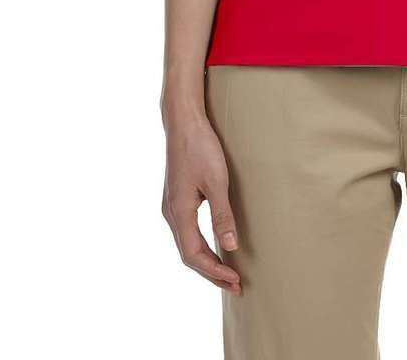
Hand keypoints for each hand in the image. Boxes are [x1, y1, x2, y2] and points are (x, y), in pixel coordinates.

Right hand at [161, 110, 241, 293]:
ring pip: (187, 243)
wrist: (183, 121)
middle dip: (212, 272)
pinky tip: (215, 244)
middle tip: (235, 285)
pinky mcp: (177, 197)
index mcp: (179, 212)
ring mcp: (172, 205)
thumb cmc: (200, 147)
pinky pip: (188, 230)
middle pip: (189, 254)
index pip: (194, 255)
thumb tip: (230, 248)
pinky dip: (201, 245)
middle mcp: (171, 213)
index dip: (214, 272)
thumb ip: (223, 215)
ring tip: (228, 271)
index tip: (235, 281)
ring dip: (207, 260)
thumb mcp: (216, 181)